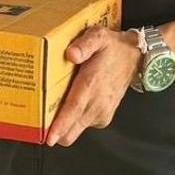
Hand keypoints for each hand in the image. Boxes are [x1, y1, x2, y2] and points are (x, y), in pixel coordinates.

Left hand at [45, 26, 139, 146]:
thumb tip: (71, 54)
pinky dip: (73, 121)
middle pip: (71, 131)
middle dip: (55, 131)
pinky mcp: (103, 118)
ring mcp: (101, 113)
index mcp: (91, 85)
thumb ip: (85, 44)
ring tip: (53, 109)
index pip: (74, 111)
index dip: (60, 126)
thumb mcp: (99, 36)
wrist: (134, 57)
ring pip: (75, 130)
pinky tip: (70, 105)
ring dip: (63, 126)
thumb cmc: (113, 48)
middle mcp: (97, 104)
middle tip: (39, 123)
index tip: (49, 138)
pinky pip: (82, 126)